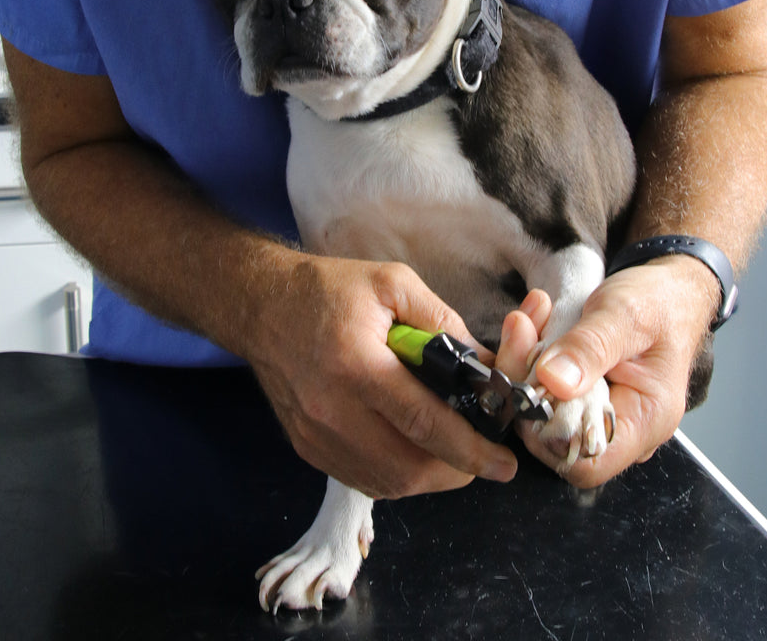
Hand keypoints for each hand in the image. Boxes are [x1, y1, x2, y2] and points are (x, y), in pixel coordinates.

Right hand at [247, 251, 518, 498]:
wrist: (262, 305)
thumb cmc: (330, 289)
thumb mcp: (393, 283)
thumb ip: (442, 321)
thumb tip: (483, 365)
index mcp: (357, 364)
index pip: (423, 422)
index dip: (470, 448)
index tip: (504, 463)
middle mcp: (332, 410)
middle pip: (407, 468)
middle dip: (456, 471)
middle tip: (483, 459)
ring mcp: (316, 436)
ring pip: (387, 483)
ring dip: (428, 477)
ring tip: (452, 454)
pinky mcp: (307, 448)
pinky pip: (362, 479)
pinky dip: (397, 475)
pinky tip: (412, 451)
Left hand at [496, 259, 716, 487]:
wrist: (667, 287)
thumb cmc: (660, 302)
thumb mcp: (626, 315)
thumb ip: (591, 348)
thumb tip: (552, 382)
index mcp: (646, 421)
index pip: (586, 462)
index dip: (546, 431)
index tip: (528, 376)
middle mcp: (622, 428)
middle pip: (555, 434)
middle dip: (525, 379)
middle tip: (521, 326)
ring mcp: (599, 412)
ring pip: (543, 408)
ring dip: (524, 360)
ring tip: (528, 315)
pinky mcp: (581, 393)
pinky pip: (545, 388)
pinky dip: (531, 354)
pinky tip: (534, 319)